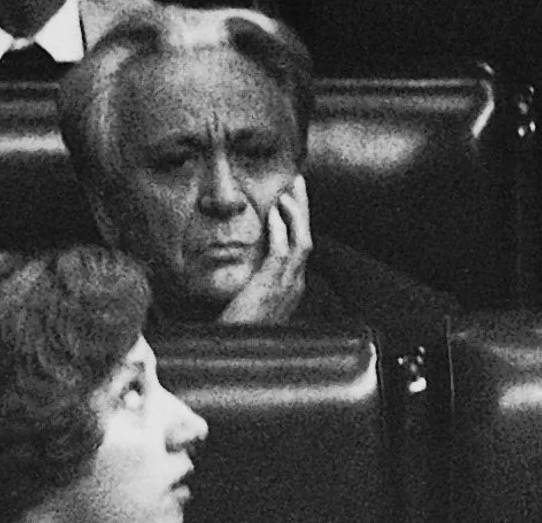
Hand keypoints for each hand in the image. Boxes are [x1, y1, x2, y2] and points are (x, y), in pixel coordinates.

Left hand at [219, 175, 312, 324]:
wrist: (234, 359)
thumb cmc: (237, 335)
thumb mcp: (249, 306)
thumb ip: (251, 286)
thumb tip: (240, 268)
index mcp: (291, 288)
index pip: (302, 246)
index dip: (299, 221)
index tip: (291, 199)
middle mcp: (295, 285)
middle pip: (307, 237)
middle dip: (303, 208)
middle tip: (297, 182)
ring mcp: (287, 286)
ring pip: (302, 240)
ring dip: (297, 213)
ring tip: (289, 190)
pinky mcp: (272, 287)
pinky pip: (283, 252)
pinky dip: (282, 230)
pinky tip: (274, 213)